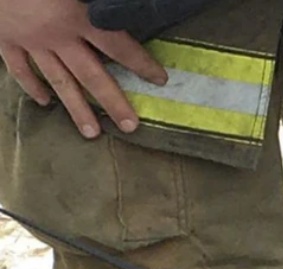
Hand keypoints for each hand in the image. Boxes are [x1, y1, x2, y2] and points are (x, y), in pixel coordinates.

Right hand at [0, 0, 167, 137]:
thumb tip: (115, 6)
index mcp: (74, 15)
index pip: (117, 44)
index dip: (140, 62)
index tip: (159, 79)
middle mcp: (56, 36)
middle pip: (91, 75)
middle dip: (113, 102)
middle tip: (131, 126)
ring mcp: (30, 41)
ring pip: (58, 81)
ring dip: (76, 109)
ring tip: (93, 134)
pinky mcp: (5, 40)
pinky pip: (20, 69)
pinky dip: (31, 87)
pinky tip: (44, 103)